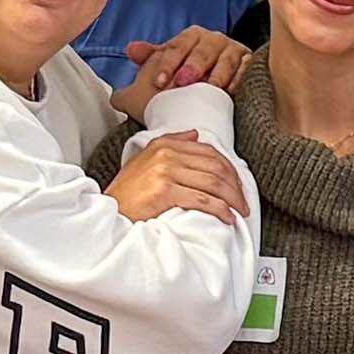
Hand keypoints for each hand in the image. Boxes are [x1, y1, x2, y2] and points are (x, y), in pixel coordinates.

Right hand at [105, 133, 245, 229]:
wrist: (110, 211)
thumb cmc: (129, 192)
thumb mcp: (146, 160)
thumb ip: (171, 143)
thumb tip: (195, 135)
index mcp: (165, 144)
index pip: (209, 152)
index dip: (230, 169)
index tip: (239, 185)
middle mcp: (166, 154)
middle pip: (215, 167)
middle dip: (235, 186)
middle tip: (243, 202)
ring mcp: (165, 171)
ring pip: (213, 183)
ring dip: (232, 199)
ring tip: (239, 211)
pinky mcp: (165, 191)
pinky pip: (203, 200)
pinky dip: (220, 210)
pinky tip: (227, 217)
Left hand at [120, 25, 253, 101]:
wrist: (221, 81)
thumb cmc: (191, 72)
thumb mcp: (171, 63)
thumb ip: (151, 57)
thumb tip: (131, 49)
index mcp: (192, 36)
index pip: (177, 47)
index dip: (167, 64)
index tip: (159, 83)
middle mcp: (214, 39)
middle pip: (202, 50)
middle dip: (192, 66)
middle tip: (182, 83)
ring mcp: (234, 50)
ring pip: (226, 59)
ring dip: (217, 74)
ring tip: (210, 90)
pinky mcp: (251, 64)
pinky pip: (246, 70)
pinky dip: (239, 80)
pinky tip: (230, 92)